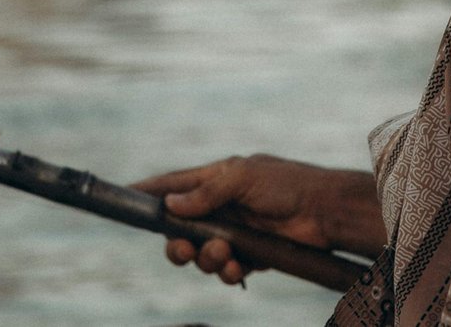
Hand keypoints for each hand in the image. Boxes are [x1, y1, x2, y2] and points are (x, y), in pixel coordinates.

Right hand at [133, 155, 381, 285]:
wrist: (326, 212)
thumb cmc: (287, 184)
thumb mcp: (243, 178)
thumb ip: (206, 193)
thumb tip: (171, 204)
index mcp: (215, 179)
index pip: (173, 184)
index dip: (149, 191)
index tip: (125, 194)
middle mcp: (220, 206)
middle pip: (180, 230)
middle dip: (176, 244)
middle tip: (183, 250)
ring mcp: (234, 232)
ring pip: (201, 254)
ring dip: (207, 259)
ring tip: (226, 255)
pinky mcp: (250, 254)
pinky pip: (226, 270)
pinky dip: (228, 272)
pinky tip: (239, 268)